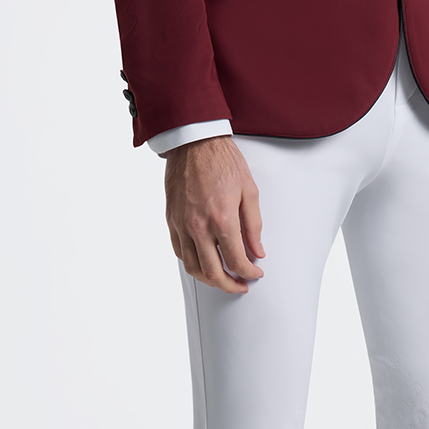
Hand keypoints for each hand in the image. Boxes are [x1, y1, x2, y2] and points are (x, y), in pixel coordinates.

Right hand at [165, 136, 265, 293]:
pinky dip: (192, 264)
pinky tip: (204, 262)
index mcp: (222, 220)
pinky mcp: (171, 220)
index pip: (237, 261)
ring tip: (223, 279)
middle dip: (230, 285)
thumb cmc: (223, 162)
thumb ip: (254, 226)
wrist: (194, 143)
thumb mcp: (249, 191)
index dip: (249, 273)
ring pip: (193, 268)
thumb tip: (258, 251)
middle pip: (213, 273)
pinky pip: (179, 252)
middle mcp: (199, 227)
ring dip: (209, 279)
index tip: (256, 274)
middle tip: (241, 286)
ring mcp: (182, 225)